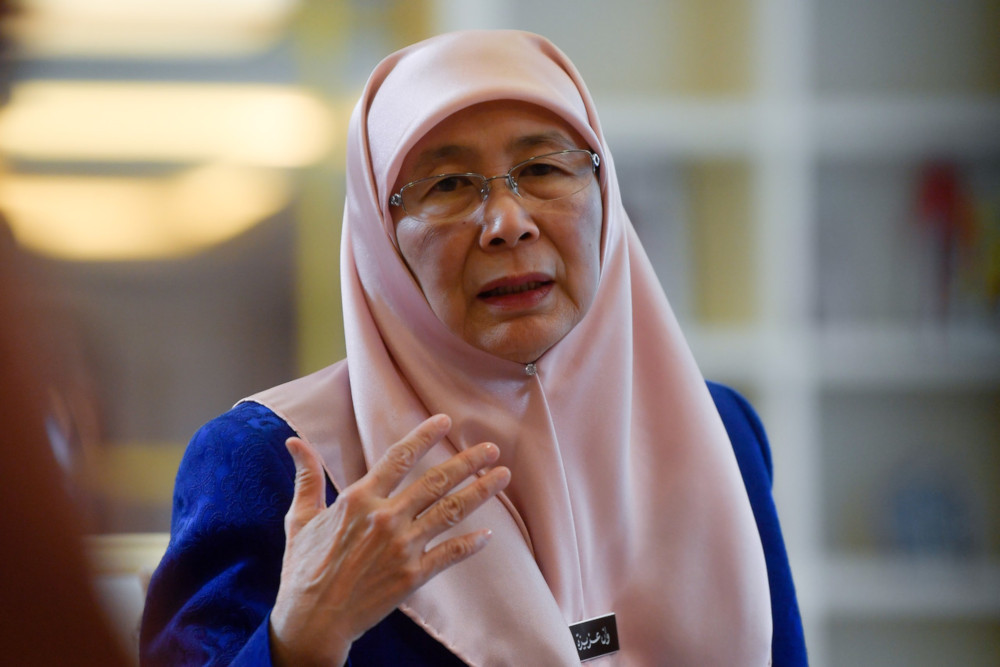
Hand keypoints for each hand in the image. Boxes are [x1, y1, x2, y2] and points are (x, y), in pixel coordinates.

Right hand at [269, 414, 509, 666]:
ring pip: (450, 511)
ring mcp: (402, 547)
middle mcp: (385, 518)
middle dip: (467, 461)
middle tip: (491, 448)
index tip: (446, 421)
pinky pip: (450, 554)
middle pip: (435, 481)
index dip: (425, 436)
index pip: (399, 457)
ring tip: (502, 475)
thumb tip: (294, 442)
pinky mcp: (413, 575)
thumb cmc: (303, 569)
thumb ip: (307, 477)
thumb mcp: (301, 519)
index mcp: (359, 499)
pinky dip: (471, 544)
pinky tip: (488, 535)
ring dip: (480, 491)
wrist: (312, 621)